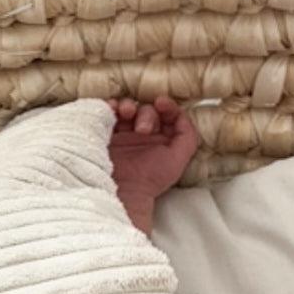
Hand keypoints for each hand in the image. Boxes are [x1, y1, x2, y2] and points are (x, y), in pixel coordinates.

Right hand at [107, 95, 198, 231]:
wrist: (122, 190)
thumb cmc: (149, 180)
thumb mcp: (177, 160)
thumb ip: (188, 138)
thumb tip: (184, 116)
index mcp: (161, 140)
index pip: (166, 114)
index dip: (167, 105)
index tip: (161, 103)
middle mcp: (143, 135)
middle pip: (148, 110)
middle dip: (147, 114)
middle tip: (141, 129)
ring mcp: (123, 133)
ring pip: (128, 107)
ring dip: (128, 106)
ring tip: (125, 114)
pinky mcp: (105, 133)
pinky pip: (108, 111)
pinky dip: (111, 106)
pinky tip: (112, 109)